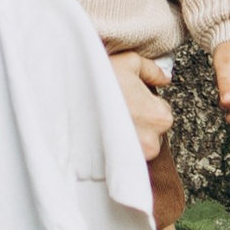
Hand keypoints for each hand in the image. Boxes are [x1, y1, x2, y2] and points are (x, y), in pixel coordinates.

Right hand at [105, 48, 174, 166]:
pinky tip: (102, 133)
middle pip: (152, 131)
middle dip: (139, 121)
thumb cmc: (97, 82)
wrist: (65, 102)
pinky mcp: (116, 166)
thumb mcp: (128, 63)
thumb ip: (152, 70)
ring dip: (129, 136)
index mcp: (160, 116)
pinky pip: (123, 157)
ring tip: (108, 120)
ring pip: (138, 145)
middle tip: (118, 108)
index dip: (145, 102)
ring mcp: (134, 157)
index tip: (129, 97)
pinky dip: (116, 148)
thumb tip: (164, 78)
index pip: (162, 111)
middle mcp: (152, 141)